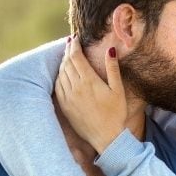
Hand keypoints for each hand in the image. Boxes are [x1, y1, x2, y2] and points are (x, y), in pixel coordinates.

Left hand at [55, 36, 127, 153]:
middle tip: (71, 43)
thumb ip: (113, 69)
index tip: (75, 38)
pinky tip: (63, 73)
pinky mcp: (64, 106)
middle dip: (68, 51)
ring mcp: (68, 97)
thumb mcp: (118, 90)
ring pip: (61, 73)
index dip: (74, 45)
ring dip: (63, 62)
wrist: (106, 137)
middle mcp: (75, 87)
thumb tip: (110, 49)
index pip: (76, 56)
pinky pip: (58, 86)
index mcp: (89, 81)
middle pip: (67, 63)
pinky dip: (59, 76)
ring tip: (68, 56)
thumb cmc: (116, 114)